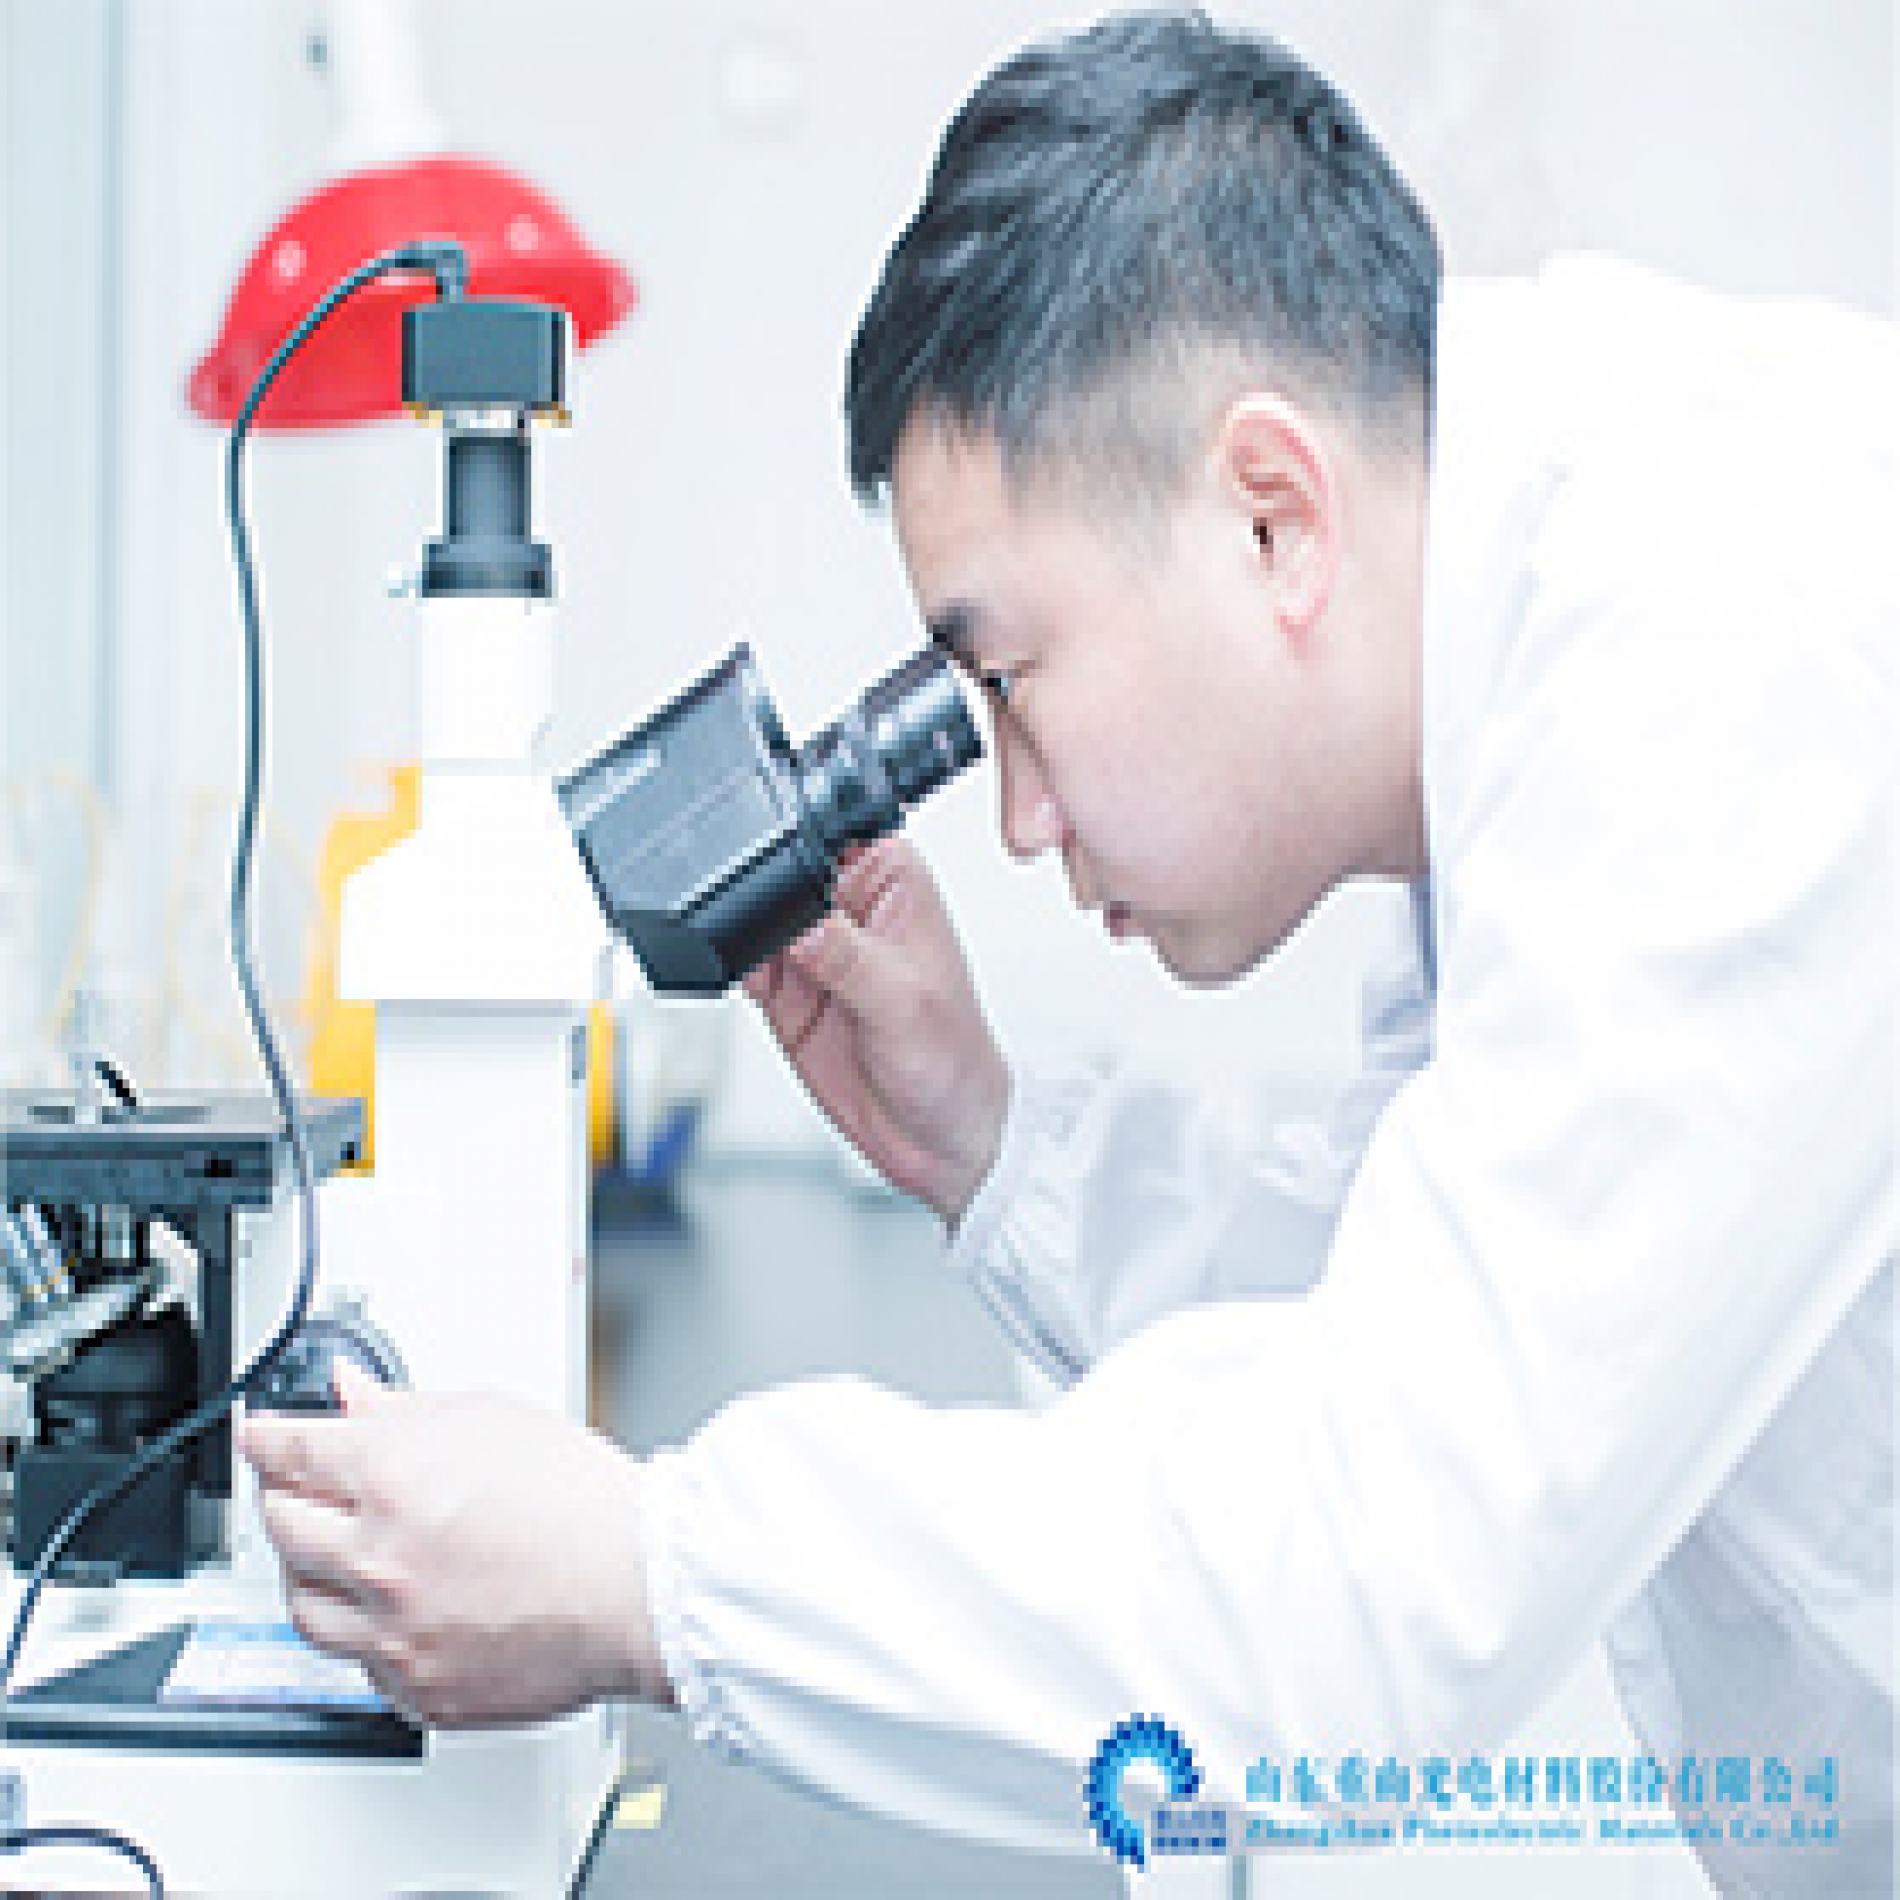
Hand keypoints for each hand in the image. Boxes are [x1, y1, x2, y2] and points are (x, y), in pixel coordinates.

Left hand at [237, 1365, 672, 1726]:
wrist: (640, 1585)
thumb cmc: (583, 1502)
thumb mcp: (492, 1419)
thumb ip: (406, 1409)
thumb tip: (353, 1396)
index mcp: (393, 1476)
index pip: (288, 1451)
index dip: (265, 1438)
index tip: (259, 1436)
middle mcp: (378, 1557)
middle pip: (280, 1527)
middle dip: (284, 1498)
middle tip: (302, 1487)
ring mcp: (392, 1632)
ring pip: (302, 1606)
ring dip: (310, 1572)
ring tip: (342, 1554)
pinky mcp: (415, 1688)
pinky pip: (358, 1664)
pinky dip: (366, 1634)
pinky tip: (396, 1610)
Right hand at [745, 836, 1009, 1225]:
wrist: (936, 1137)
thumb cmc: (953, 1058)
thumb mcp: (906, 1004)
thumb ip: (849, 959)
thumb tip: (802, 925)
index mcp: (893, 880)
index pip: (832, 834)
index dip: (803, 845)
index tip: (790, 884)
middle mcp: (850, 905)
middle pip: (782, 871)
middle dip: (766, 895)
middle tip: (779, 938)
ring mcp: (812, 947)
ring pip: (755, 915)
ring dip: (746, 933)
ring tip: (776, 973)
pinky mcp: (784, 987)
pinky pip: (742, 961)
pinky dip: (734, 967)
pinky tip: (754, 986)